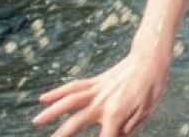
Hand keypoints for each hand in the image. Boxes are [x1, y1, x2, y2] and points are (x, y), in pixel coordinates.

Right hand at [33, 50, 170, 136]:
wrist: (151, 60)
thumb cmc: (152, 88)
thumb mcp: (145, 112)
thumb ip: (128, 128)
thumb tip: (117, 136)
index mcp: (116, 114)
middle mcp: (102, 103)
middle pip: (76, 123)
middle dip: (62, 136)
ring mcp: (97, 91)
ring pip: (69, 102)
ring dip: (51, 112)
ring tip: (36, 121)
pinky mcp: (95, 82)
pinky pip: (74, 86)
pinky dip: (57, 92)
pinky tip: (43, 98)